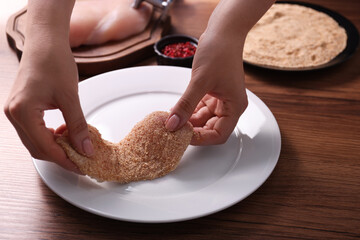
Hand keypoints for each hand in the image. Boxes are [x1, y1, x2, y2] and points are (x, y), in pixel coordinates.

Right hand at [4, 38, 92, 172]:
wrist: (45, 42)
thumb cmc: (55, 62)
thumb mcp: (70, 97)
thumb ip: (78, 125)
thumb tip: (86, 149)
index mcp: (22, 112)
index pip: (44, 148)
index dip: (64, 160)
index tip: (81, 166)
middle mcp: (13, 114)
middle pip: (37, 148)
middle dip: (60, 156)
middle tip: (80, 159)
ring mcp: (14, 110)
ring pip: (35, 141)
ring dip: (55, 146)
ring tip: (75, 145)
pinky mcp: (20, 106)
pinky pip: (33, 130)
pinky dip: (49, 135)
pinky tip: (64, 131)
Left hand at [166, 32, 247, 144]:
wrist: (222, 32)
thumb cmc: (219, 52)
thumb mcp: (200, 81)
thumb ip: (186, 104)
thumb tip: (173, 124)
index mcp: (235, 106)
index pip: (219, 134)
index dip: (201, 139)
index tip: (183, 137)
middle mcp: (229, 106)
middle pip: (210, 128)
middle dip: (192, 130)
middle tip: (174, 130)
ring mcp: (220, 99)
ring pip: (202, 119)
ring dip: (187, 120)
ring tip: (171, 120)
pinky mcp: (211, 93)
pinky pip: (198, 107)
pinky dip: (187, 110)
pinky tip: (175, 110)